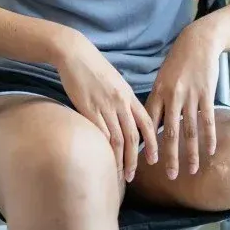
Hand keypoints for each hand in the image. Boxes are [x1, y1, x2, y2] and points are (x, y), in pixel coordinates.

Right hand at [56, 34, 158, 181]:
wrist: (75, 54)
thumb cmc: (94, 67)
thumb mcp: (115, 81)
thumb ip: (123, 99)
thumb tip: (126, 117)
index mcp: (129, 95)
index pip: (147, 123)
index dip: (152, 143)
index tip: (153, 159)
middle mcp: (120, 102)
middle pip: (133, 137)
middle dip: (134, 160)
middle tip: (132, 176)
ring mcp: (105, 106)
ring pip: (118, 140)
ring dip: (120, 160)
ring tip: (118, 174)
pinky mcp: (88, 108)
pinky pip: (100, 134)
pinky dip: (104, 150)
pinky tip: (103, 159)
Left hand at [145, 20, 221, 179]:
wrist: (197, 42)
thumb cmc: (178, 62)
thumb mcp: (162, 78)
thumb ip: (157, 100)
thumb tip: (149, 123)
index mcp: (157, 92)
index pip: (149, 124)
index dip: (147, 144)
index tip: (145, 162)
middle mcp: (171, 96)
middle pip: (168, 133)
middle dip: (168, 156)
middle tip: (169, 176)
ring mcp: (189, 96)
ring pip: (189, 131)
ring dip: (191, 153)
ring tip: (191, 170)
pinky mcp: (206, 94)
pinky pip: (207, 120)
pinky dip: (208, 137)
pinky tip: (209, 151)